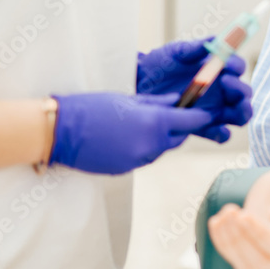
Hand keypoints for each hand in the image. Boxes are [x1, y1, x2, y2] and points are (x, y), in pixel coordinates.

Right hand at [49, 92, 211, 174]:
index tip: (209, 112)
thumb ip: (155, 102)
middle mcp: (152, 144)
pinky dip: (143, 147)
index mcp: (154, 122)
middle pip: (179, 137)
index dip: (202, 116)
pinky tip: (128, 136)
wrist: (60, 132)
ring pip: (161, 148)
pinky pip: (144, 157)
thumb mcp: (126, 100)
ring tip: (144, 123)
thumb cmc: (91, 108)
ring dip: (160, 137)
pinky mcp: (127, 169)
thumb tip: (176, 100)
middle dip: (179, 127)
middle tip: (174, 114)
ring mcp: (139, 159)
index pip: (192, 121)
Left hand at [136, 38, 251, 142]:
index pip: (237, 67)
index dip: (237, 65)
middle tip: (227, 83)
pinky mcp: (202, 126)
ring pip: (238, 115)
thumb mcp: (176, 52)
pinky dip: (223, 134)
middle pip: (243, 94)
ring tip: (238, 108)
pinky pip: (220, 135)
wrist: (139, 84)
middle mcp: (221, 90)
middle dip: (241, 90)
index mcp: (218, 69)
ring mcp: (213, 110)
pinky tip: (219, 130)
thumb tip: (214, 40)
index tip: (227, 64)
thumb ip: (194, 48)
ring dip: (243, 112)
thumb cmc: (159, 64)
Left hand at [207, 162, 269, 268]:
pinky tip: (216, 221)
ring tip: (226, 211)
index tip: (244, 215)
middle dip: (240, 238)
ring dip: (228, 242)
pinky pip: (233, 256)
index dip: (259, 235)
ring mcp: (268, 254)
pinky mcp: (251, 247)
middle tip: (231, 210)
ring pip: (245, 265)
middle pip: (260, 262)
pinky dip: (221, 241)